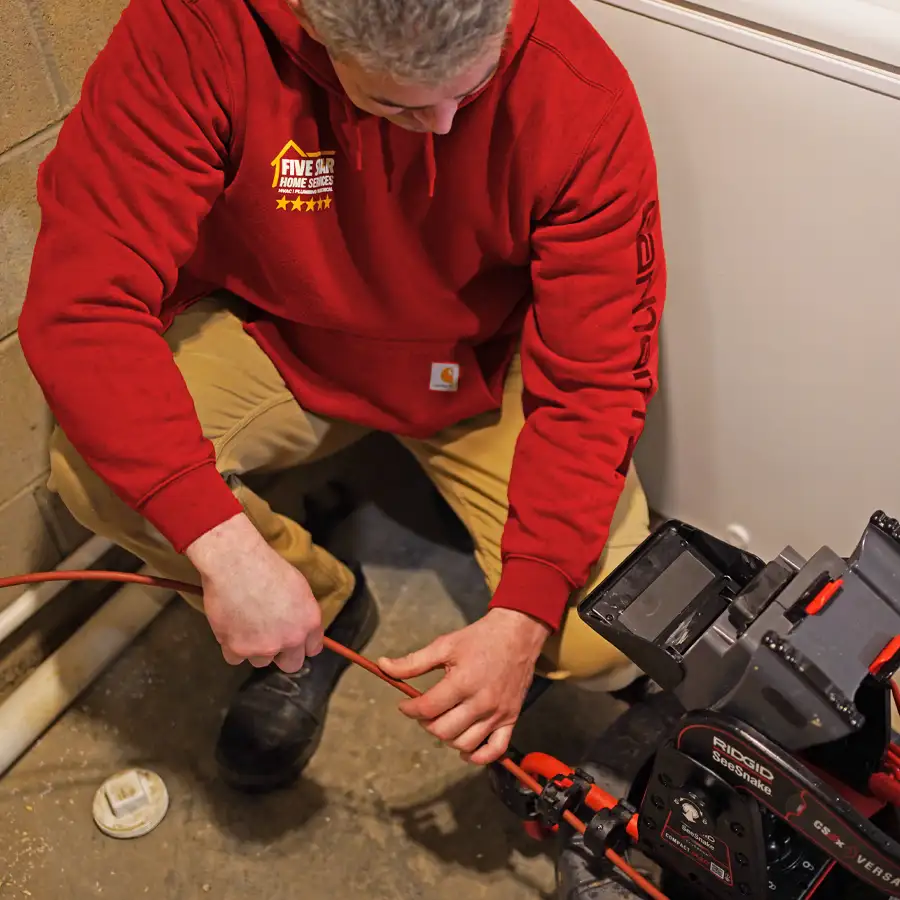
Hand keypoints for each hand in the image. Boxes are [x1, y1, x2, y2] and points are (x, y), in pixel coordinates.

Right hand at [186, 514, 323, 672]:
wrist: (236, 564)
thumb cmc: (268, 566)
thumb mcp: (298, 587)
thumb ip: (302, 612)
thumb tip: (299, 625)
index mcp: (309, 622)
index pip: (313, 648)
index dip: (302, 645)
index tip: (293, 642)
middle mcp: (290, 639)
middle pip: (290, 664)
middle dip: (282, 655)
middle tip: (269, 638)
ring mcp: (264, 647)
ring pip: (261, 661)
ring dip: (254, 649)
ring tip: (245, 625)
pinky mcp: (237, 649)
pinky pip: (235, 658)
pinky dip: (232, 646)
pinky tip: (230, 628)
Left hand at [378, 608, 550, 764]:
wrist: (517, 634)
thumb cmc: (479, 638)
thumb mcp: (444, 645)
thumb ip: (412, 662)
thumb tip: (383, 666)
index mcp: (463, 682)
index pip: (428, 708)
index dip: (409, 709)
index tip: (405, 704)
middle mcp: (481, 702)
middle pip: (443, 730)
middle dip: (426, 723)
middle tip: (425, 711)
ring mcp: (498, 713)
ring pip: (465, 743)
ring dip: (447, 738)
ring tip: (443, 722)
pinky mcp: (511, 719)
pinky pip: (494, 750)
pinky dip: (478, 757)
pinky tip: (464, 749)